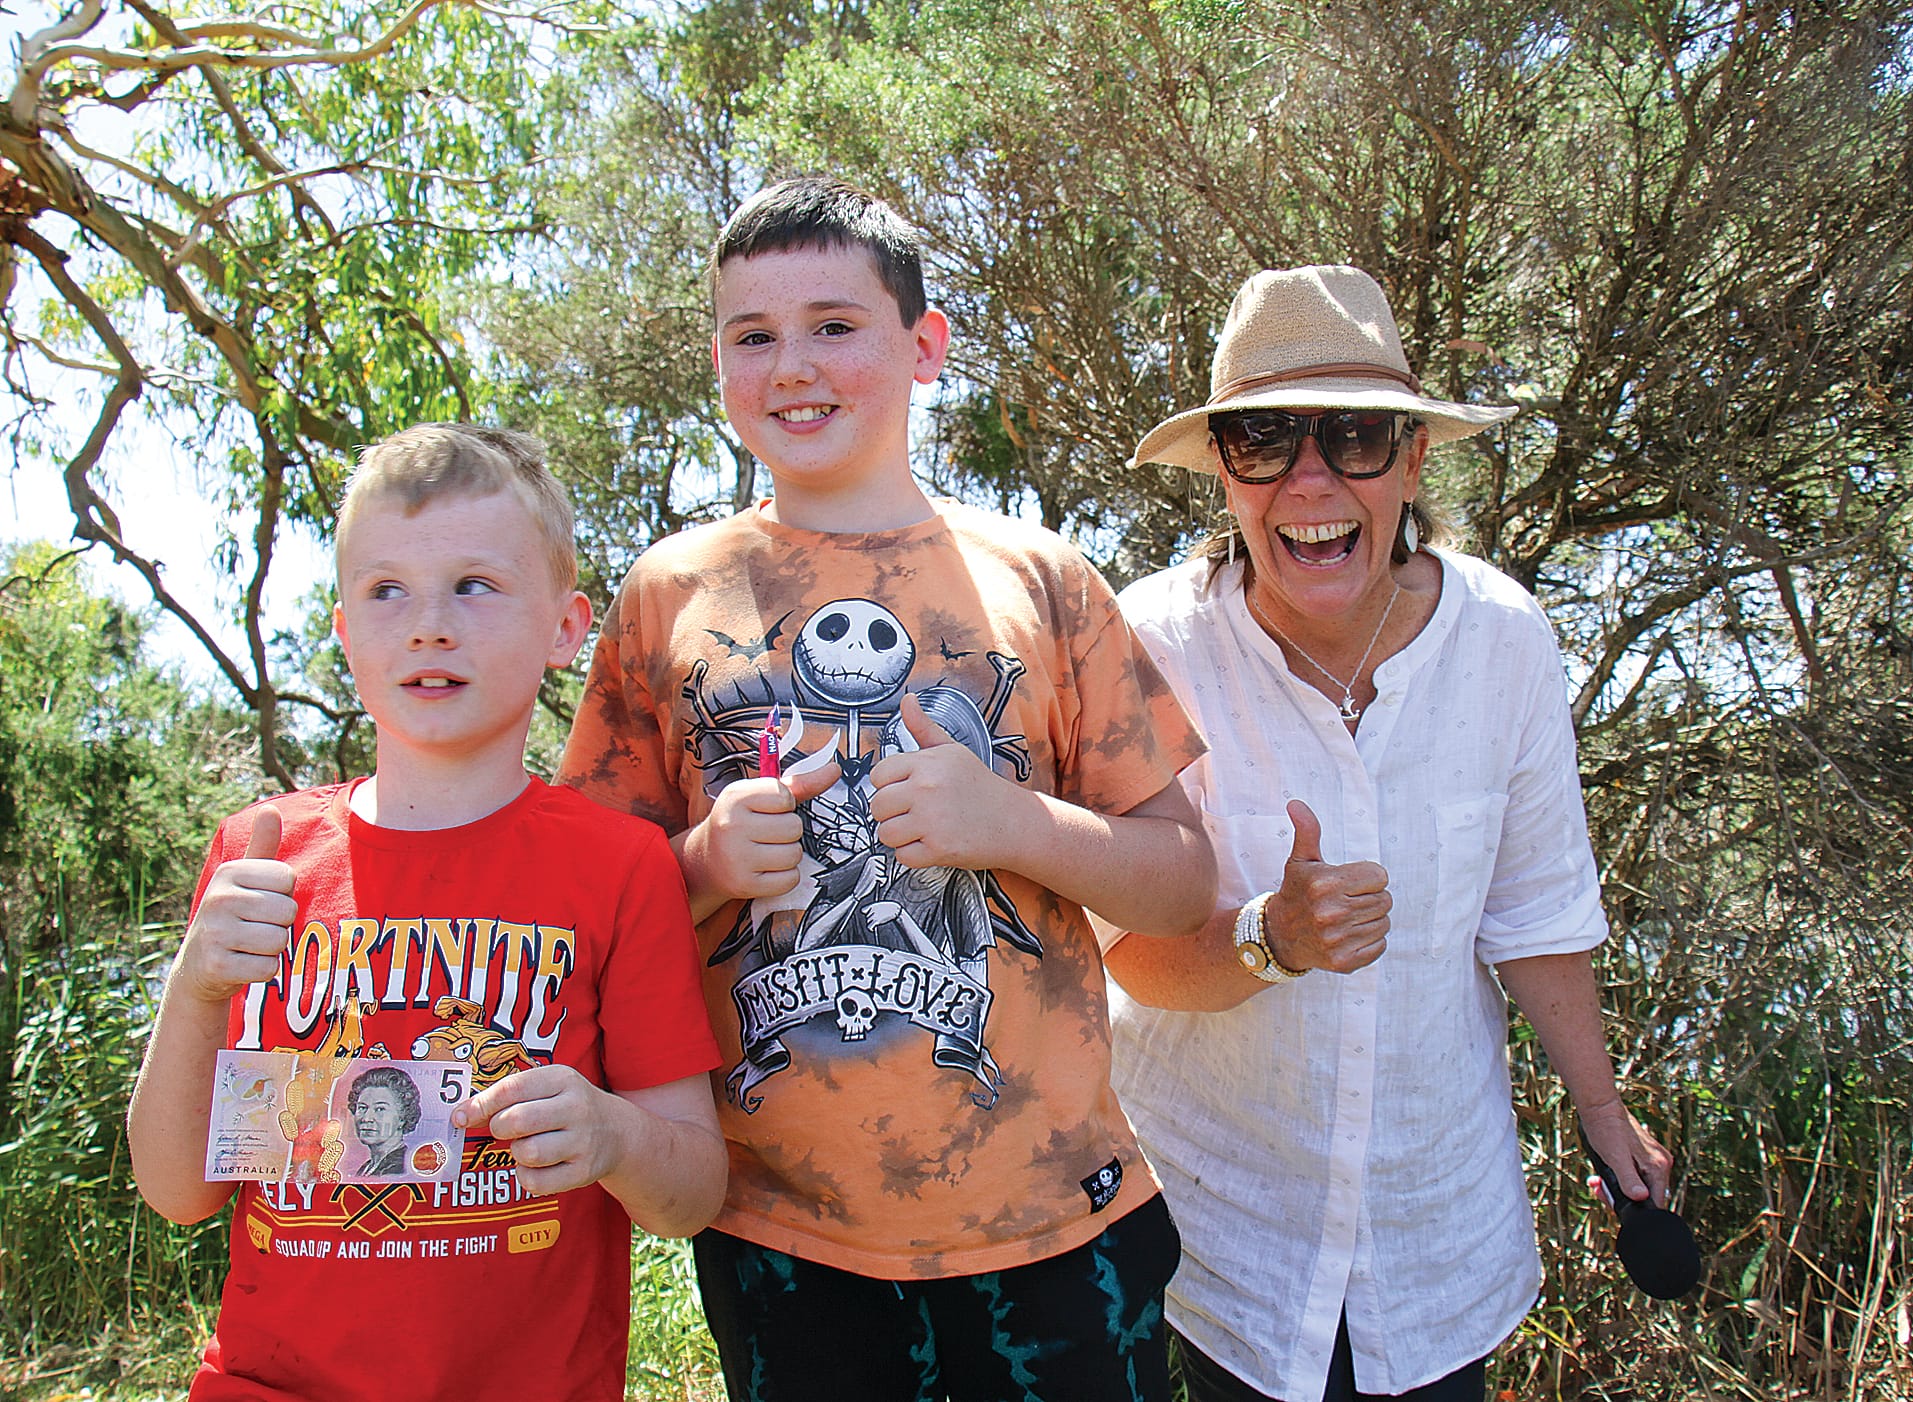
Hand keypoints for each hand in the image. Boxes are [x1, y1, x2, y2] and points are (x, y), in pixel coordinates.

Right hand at [174, 807, 295, 1004]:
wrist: (198, 967)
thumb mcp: (243, 879)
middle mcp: (218, 898)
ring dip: (271, 949)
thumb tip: (270, 807)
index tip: (259, 902)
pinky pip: (268, 968)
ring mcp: (215, 933)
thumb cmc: (232, 915)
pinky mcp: (217, 966)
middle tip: (253, 927)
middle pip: (287, 911)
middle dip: (278, 924)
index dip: (282, 895)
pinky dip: (262, 970)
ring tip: (247, 945)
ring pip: (279, 941)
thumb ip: (262, 846)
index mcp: (229, 872)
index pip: (288, 879)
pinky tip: (241, 964)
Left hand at [456, 1064, 632, 1196]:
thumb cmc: (566, 1107)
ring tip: (529, 1145)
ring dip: (517, 1152)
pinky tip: (538, 1165)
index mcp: (562, 1079)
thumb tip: (460, 1115)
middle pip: (517, 1121)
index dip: (480, 1104)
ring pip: (527, 1152)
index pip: (512, 1088)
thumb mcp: (545, 1088)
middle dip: (499, 1127)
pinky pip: (535, 1182)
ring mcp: (582, 1141)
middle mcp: (576, 1107)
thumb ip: (506, 1096)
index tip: (461, 1117)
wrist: (617, 1132)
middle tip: (505, 1129)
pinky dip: (526, 1176)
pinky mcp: (583, 1172)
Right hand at [685, 761, 838, 900]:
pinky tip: (766, 870)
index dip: (784, 805)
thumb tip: (835, 770)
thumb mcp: (761, 797)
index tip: (768, 810)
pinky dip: (785, 877)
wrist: (705, 861)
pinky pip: (789, 879)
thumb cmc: (741, 823)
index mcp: (736, 796)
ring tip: (766, 852)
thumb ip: (799, 784)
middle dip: (788, 831)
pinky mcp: (744, 884)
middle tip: (766, 834)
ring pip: (794, 854)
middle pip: (794, 827)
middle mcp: (732, 824)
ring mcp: (736, 856)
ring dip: (788, 854)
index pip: (784, 796)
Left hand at [868, 695, 1027, 869]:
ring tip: (924, 828)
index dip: (889, 786)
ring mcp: (932, 819)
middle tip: (915, 812)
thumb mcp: (952, 751)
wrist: (1013, 821)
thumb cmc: (980, 787)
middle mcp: (927, 788)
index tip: (905, 790)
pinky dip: (914, 855)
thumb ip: (923, 728)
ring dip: (900, 836)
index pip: (878, 775)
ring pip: (885, 833)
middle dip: (892, 813)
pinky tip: (933, 842)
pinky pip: (902, 856)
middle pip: (877, 806)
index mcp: (927, 762)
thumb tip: (907, 701)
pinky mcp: (938, 847)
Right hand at [1265, 799, 1389, 973]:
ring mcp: (1337, 940)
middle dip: (1370, 898)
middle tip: (1347, 901)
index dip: (1367, 878)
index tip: (1347, 883)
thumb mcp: (1301, 860)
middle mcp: (1330, 913)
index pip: (1380, 876)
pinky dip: (1370, 941)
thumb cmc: (1298, 892)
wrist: (1280, 936)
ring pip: (1384, 923)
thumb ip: (1308, 831)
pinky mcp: (1344, 962)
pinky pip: (1380, 945)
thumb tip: (1296, 803)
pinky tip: (1348, 935)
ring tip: (1347, 918)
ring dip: (1371, 920)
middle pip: (1385, 900)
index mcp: (1325, 884)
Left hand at [1580, 1099, 1673, 1208]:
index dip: (1634, 1209)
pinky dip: (1619, 1179)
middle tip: (1598, 1190)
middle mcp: (1661, 1164)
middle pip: (1646, 1196)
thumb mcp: (1615, 1157)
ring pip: (1638, 1186)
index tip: (1611, 1203)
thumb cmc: (1606, 1129)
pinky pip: (1635, 1175)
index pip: (1655, 1203)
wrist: (1599, 1107)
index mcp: (1659, 1167)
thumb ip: (1628, 1178)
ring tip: (1596, 1183)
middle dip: (1621, 1198)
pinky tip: (1601, 1177)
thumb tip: (1640, 1197)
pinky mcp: (1644, 1156)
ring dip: (1617, 1189)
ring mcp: (1654, 1159)